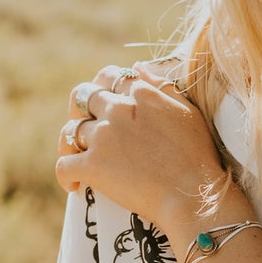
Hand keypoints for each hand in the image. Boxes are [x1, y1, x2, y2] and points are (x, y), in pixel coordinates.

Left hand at [56, 61, 228, 228]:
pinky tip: (75, 183)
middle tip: (84, 125)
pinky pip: (63, 164)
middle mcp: (117, 110)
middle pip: (82, 97)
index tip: (104, 102)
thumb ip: (162, 85)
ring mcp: (102, 138)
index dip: (104, 87)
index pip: (109, 77)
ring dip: (72, 143)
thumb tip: (137, 67)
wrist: (192, 195)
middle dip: (79, 108)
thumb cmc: (197, 156)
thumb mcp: (188, 111)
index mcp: (140, 94)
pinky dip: (65, 175)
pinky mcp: (92, 166)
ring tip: (79, 157)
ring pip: (70, 131)